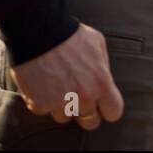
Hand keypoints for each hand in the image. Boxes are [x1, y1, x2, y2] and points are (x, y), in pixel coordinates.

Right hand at [8, 23, 123, 130]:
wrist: (38, 30)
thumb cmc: (70, 34)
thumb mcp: (97, 44)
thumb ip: (103, 67)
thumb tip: (105, 81)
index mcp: (101, 83)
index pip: (114, 112)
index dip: (107, 108)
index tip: (101, 103)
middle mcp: (83, 97)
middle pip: (91, 123)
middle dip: (86, 112)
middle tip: (76, 97)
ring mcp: (61, 103)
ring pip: (64, 117)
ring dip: (61, 106)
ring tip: (55, 85)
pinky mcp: (40, 104)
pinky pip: (43, 111)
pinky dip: (40, 100)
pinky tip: (40, 83)